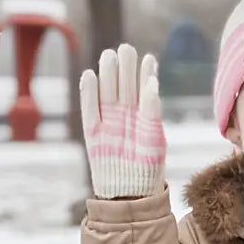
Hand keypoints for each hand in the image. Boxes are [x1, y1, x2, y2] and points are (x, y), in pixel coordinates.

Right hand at [79, 44, 166, 198]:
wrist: (131, 195)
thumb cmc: (148, 170)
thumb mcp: (155, 139)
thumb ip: (152, 112)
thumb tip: (153, 85)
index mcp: (144, 119)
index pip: (143, 91)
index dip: (145, 74)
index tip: (148, 57)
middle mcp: (125, 118)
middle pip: (124, 88)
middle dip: (125, 68)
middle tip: (125, 48)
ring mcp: (108, 124)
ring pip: (107, 94)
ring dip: (108, 75)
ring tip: (109, 55)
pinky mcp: (93, 135)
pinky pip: (89, 111)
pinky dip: (88, 94)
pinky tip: (89, 75)